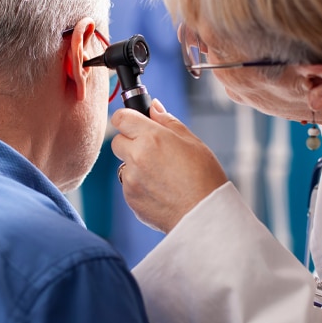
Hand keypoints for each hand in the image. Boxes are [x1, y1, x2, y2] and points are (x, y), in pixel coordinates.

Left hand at [111, 99, 227, 232]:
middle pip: (117, 141)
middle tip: (153, 150)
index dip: (127, 118)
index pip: (120, 117)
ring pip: (124, 165)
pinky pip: (129, 185)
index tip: (135, 122)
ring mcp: (130, 180)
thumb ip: (168, 122)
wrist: (204, 216)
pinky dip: (140, 185)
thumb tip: (153, 107)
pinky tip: (161, 190)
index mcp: (151, 137)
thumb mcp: (192, 142)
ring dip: (136, 166)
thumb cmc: (204, 177)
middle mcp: (136, 157)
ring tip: (162, 175)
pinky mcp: (130, 198)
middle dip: (130, 142)